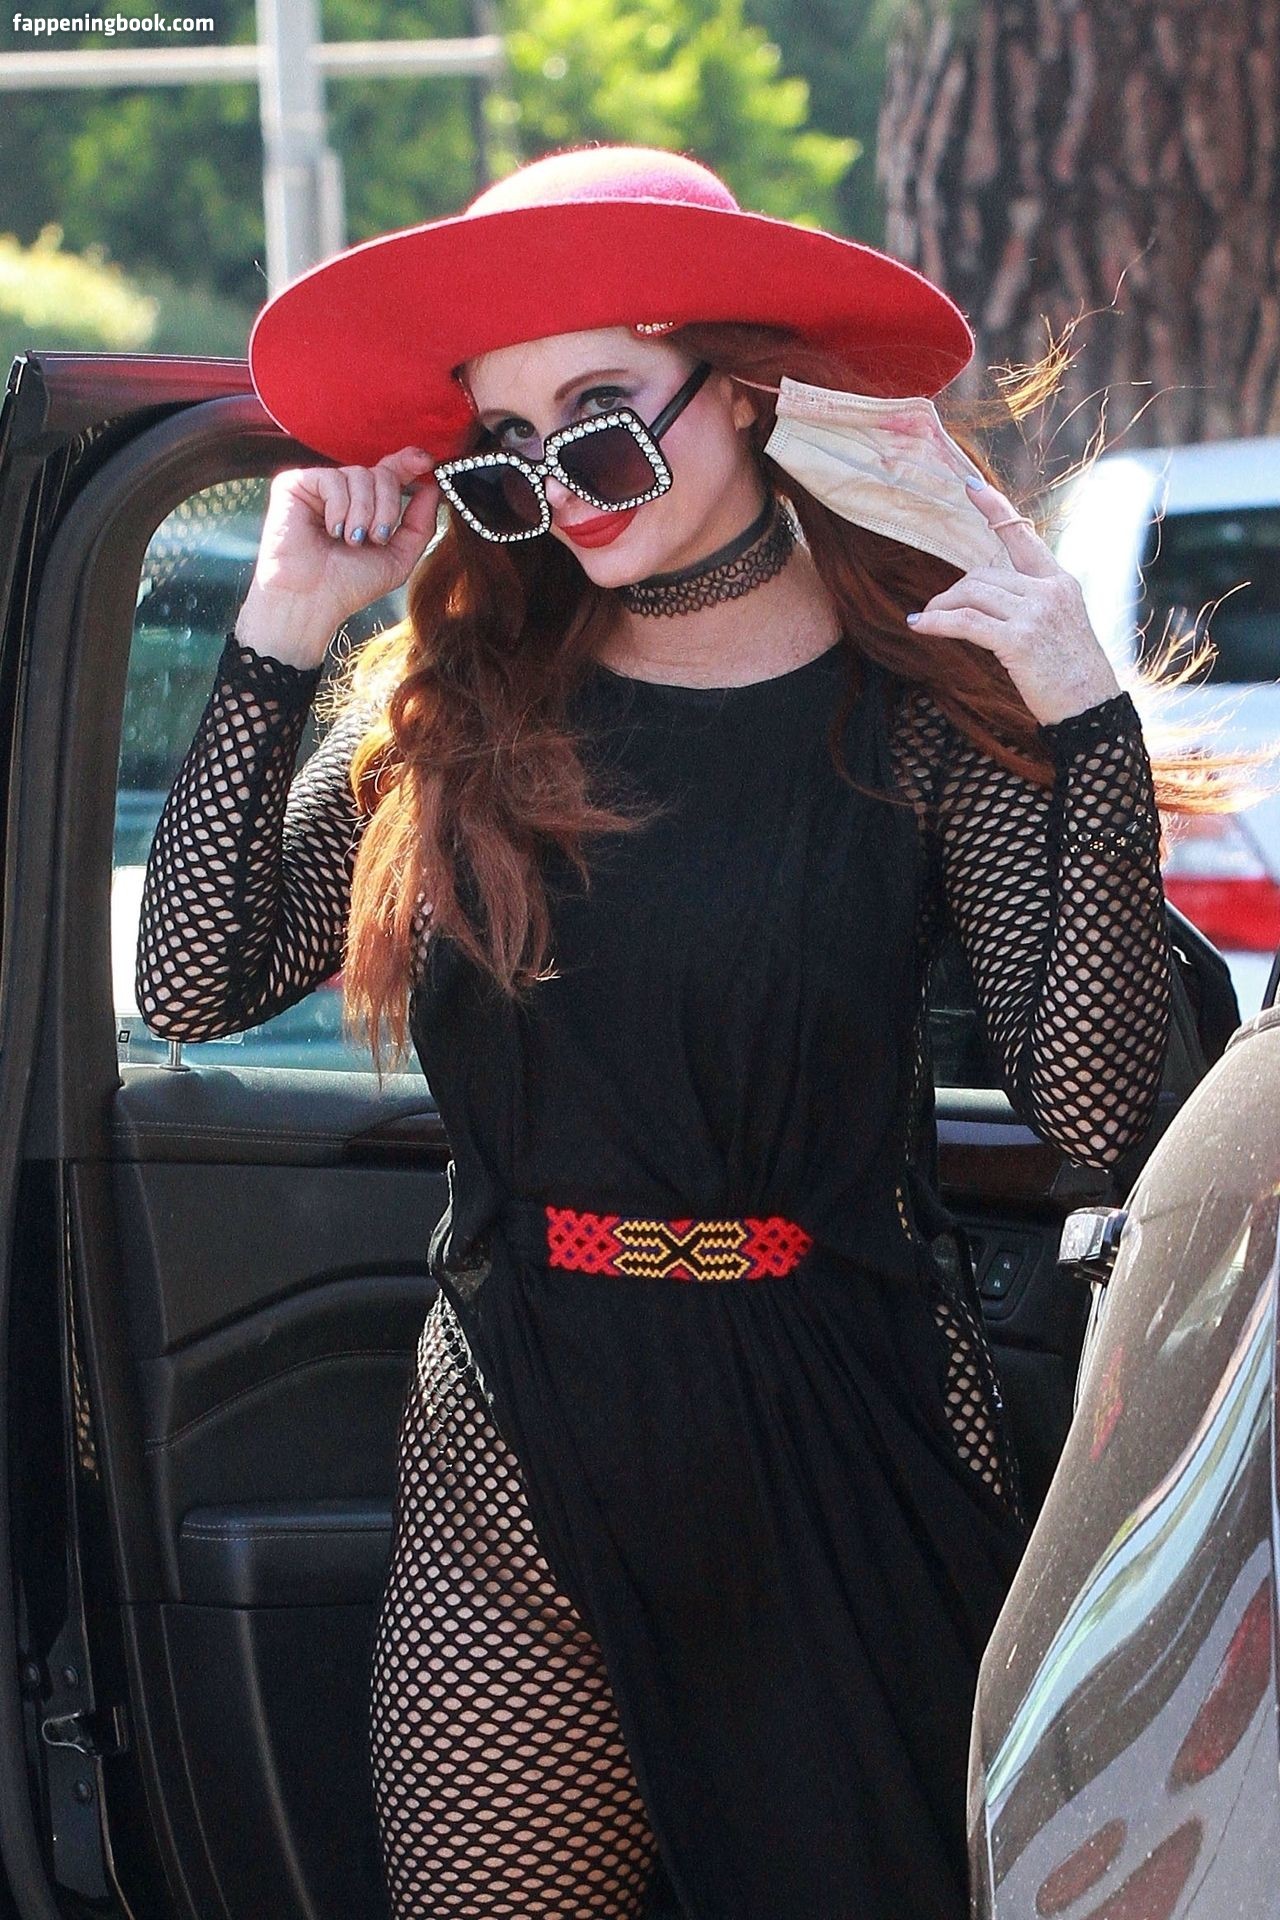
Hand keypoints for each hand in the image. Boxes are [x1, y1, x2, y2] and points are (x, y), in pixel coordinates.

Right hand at [238, 446, 441, 665]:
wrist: (311, 600)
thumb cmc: (350, 584)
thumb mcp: (398, 558)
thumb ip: (419, 525)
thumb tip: (433, 488)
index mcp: (367, 506)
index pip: (391, 473)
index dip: (409, 463)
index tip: (426, 461)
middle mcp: (345, 493)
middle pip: (382, 473)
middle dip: (388, 506)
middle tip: (376, 537)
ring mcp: (319, 487)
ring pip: (359, 474)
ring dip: (363, 513)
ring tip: (351, 541)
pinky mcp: (295, 484)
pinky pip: (331, 478)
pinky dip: (338, 507)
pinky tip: (330, 531)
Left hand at [904, 479, 1123, 725]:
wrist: (1092, 710)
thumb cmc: (1073, 677)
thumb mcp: (1062, 627)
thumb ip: (1033, 603)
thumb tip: (990, 595)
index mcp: (1060, 582)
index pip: (1022, 535)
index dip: (994, 508)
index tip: (970, 486)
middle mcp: (1049, 590)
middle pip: (984, 572)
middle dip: (953, 591)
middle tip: (934, 609)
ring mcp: (1036, 613)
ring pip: (971, 593)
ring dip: (942, 606)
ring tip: (926, 620)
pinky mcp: (1019, 639)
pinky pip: (965, 622)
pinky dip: (938, 623)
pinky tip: (921, 626)